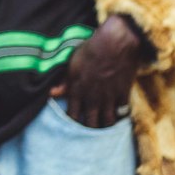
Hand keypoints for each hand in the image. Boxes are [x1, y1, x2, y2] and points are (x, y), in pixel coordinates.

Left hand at [49, 14, 140, 128]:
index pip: (72, 116)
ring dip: (105, 126)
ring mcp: (109, 98)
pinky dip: (120, 115)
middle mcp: (92, 98)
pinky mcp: (123, 94)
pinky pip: (122, 112)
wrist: (115, 43)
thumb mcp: (73, 64)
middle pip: (91, 124)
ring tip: (103, 127)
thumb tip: (52, 93)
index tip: (71, 127)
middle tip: (89, 131)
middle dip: (89, 129)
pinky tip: (118, 115)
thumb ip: (64, 82)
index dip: (71, 124)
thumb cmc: (90, 50)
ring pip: (107, 122)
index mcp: (77, 91)